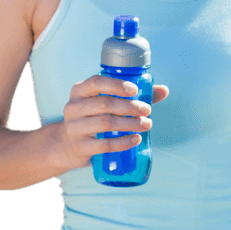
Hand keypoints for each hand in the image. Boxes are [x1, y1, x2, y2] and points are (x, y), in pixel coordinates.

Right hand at [54, 75, 168, 171]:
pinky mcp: (79, 147)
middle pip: (105, 104)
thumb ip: (133, 95)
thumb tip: (164, 90)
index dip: (116, 85)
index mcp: (79, 91)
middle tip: (147, 110)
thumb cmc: (94, 117)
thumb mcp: (105, 102)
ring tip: (146, 124)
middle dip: (130, 106)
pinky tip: (136, 139)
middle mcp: (73, 107)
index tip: (135, 90)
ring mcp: (74, 128)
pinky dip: (123, 142)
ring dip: (130, 124)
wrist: (66, 145)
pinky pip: (103, 145)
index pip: (96, 82)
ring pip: (105, 123)